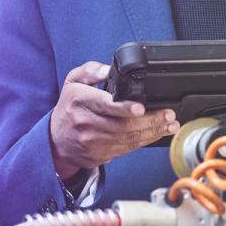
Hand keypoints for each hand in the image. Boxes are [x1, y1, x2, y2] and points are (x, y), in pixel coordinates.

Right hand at [49, 61, 179, 179]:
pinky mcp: (100, 155)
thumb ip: (90, 71)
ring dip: (153, 132)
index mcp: (80, 100)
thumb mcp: (73, 82)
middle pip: (122, 125)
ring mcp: (93, 142)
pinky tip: (158, 133)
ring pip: (128, 138)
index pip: (104, 105)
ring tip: (170, 124)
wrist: (56, 141)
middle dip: (150, 120)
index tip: (141, 108)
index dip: (124, 108)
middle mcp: (86, 122)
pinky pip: (127, 148)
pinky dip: (145, 141)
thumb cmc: (70, 107)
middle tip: (168, 114)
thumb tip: (107, 70)